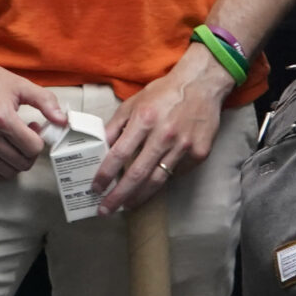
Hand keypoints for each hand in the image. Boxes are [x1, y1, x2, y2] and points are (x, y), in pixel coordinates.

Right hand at [0, 57, 65, 178]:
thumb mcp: (20, 85)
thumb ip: (46, 101)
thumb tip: (62, 120)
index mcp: (1, 118)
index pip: (33, 147)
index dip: (39, 139)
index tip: (34, 127)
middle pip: (22, 162)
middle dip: (30, 150)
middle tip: (26, 134)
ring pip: (8, 171)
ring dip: (16, 159)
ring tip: (14, 141)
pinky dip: (2, 165)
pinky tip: (2, 149)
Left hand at [94, 47, 229, 212]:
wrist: (201, 85)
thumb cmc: (163, 93)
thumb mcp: (133, 103)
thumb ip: (116, 126)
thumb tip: (100, 147)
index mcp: (144, 120)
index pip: (119, 154)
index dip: (105, 174)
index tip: (95, 188)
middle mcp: (164, 136)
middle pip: (138, 174)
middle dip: (119, 195)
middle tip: (106, 210)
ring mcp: (184, 146)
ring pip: (158, 180)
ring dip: (140, 196)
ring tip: (126, 206)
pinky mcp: (200, 154)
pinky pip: (177, 173)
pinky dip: (163, 180)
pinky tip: (152, 186)